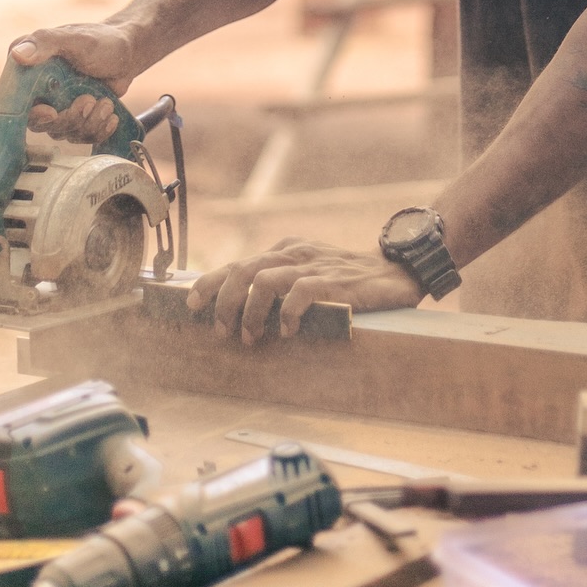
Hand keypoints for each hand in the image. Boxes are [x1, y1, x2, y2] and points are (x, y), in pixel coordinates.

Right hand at [9, 22, 137, 142]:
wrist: (128, 52)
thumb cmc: (100, 40)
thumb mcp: (73, 38)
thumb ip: (45, 43)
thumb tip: (17, 54)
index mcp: (28, 70)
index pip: (15, 102)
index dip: (32, 112)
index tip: (52, 112)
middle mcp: (38, 91)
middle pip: (40, 124)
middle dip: (69, 117)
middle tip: (89, 100)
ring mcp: (57, 106)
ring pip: (63, 132)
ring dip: (89, 122)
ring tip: (105, 102)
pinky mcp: (76, 118)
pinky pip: (81, 138)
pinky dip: (98, 130)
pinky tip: (110, 114)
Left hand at [186, 238, 424, 343]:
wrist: (395, 269)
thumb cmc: (348, 278)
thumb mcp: (308, 273)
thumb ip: (280, 283)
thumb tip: (242, 308)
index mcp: (284, 250)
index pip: (236, 263)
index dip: (209, 283)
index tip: (190, 304)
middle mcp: (293, 253)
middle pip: (242, 269)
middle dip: (222, 300)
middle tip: (220, 330)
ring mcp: (313, 265)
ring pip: (264, 281)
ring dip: (250, 311)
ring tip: (250, 336)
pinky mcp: (333, 281)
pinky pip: (299, 293)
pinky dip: (286, 314)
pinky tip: (286, 332)